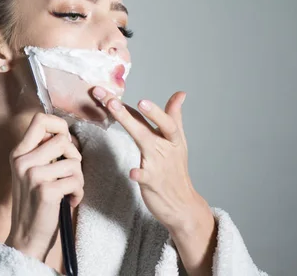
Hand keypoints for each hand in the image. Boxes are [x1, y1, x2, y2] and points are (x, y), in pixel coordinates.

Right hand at [5, 113, 83, 260]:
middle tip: (69, 173)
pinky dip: (78, 193)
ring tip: (68, 190)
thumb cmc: (35, 204)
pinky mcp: (46, 191)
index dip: (59, 125)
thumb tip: (65, 133)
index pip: (40, 120)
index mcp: (19, 153)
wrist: (26, 238)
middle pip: (63, 139)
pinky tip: (69, 202)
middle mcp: (23, 161)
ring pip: (73, 161)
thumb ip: (43, 152)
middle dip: (74, 156)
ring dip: (78, 178)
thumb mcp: (31, 172)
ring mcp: (33, 176)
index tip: (65, 140)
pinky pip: (76, 181)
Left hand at [92, 87, 208, 232]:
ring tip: (114, 110)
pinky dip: (139, 173)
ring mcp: (159, 164)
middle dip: (129, 111)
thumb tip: (180, 93)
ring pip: (144, 142)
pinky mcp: (153, 182)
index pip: (155, 116)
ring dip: (130, 125)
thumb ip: (175, 116)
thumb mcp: (178, 142)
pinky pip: (145, 176)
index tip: (127, 92)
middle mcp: (165, 147)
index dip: (142, 104)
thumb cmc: (176, 170)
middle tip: (112, 99)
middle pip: (147, 125)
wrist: (184, 205)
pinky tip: (132, 171)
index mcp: (171, 137)